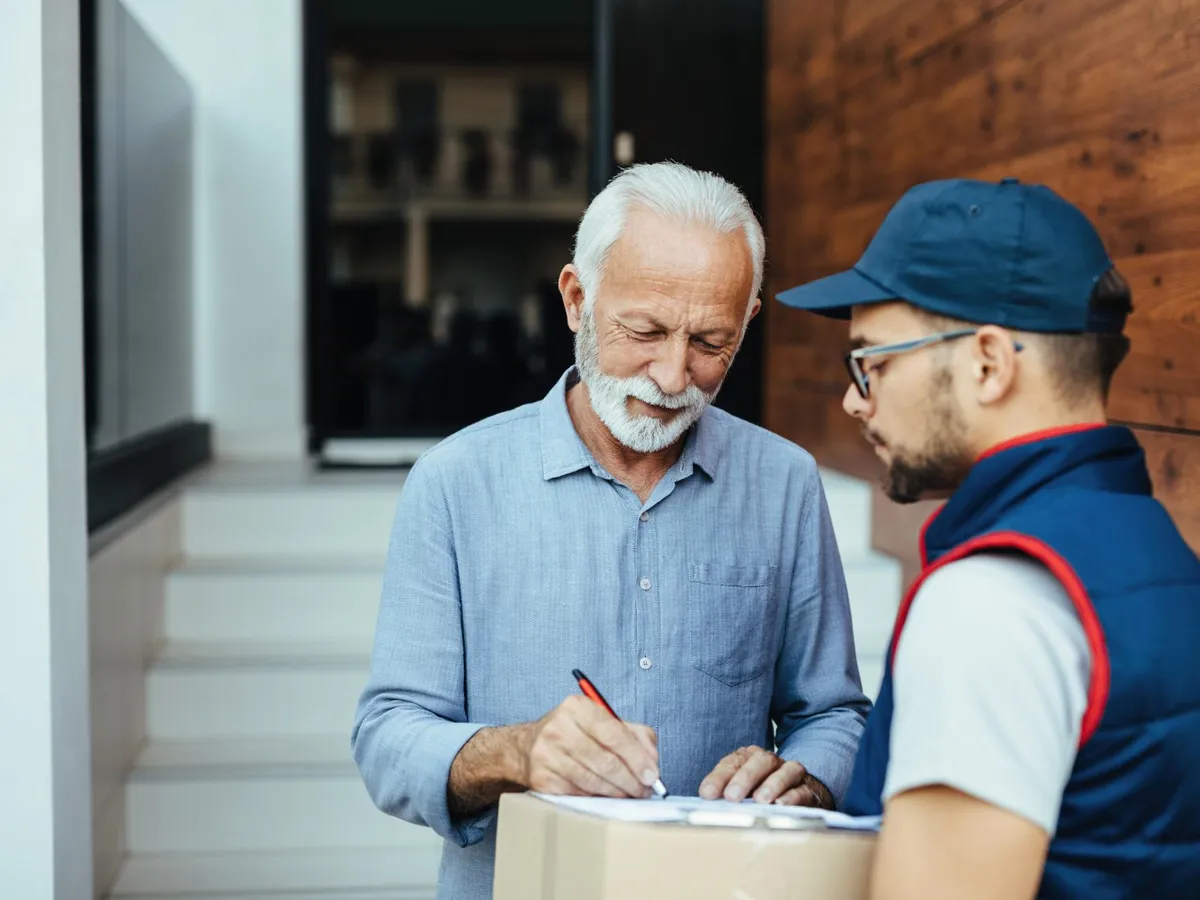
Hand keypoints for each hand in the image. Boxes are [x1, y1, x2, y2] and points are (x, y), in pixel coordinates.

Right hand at [513, 695, 660, 798]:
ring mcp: (547, 755)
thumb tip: (651, 760)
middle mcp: (559, 728)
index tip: (651, 774)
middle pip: (605, 761)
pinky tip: (606, 796)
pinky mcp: (542, 779)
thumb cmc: (573, 734)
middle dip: (631, 780)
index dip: (637, 757)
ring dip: (617, 793)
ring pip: (593, 781)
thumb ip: (635, 735)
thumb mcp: (603, 721)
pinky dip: (597, 798)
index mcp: (577, 707)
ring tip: (630, 795)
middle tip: (644, 790)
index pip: (614, 734)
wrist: (526, 747)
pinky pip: (579, 794)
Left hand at [699, 746, 833, 807]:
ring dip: (772, 784)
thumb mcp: (742, 790)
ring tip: (760, 800)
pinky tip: (781, 805)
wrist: (801, 791)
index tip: (707, 794)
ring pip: (786, 771)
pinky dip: (792, 797)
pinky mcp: (810, 791)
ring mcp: (792, 774)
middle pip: (760, 761)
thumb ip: (725, 794)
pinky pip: (803, 790)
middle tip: (732, 797)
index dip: (719, 777)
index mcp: (750, 758)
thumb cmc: (762, 792)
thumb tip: (707, 802)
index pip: (733, 763)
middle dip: (745, 778)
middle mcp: (772, 762)